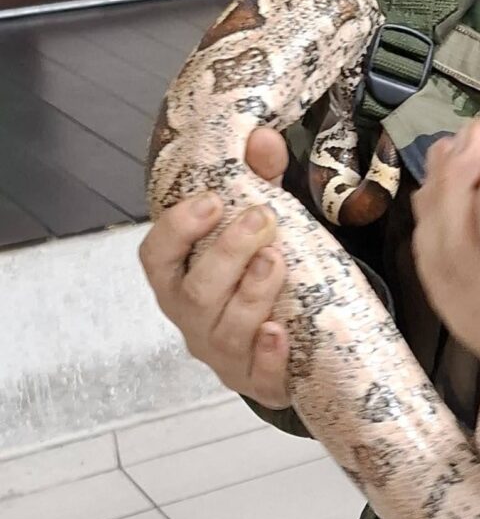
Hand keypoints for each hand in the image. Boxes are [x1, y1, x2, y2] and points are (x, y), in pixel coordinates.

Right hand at [139, 129, 292, 406]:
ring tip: (276, 260)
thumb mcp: (256, 227)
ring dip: (249, 293)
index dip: (176, 229)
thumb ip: (259, 181)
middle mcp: (192, 319)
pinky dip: (268, 355)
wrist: (285, 348)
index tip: (211, 199)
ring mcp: (223, 355)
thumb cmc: (256, 277)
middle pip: (193, 292)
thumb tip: (263, 136)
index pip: (156, 257)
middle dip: (225, 253)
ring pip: (225, 330)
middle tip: (261, 217)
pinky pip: (259, 375)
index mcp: (178, 280)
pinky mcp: (258, 382)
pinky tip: (280, 332)